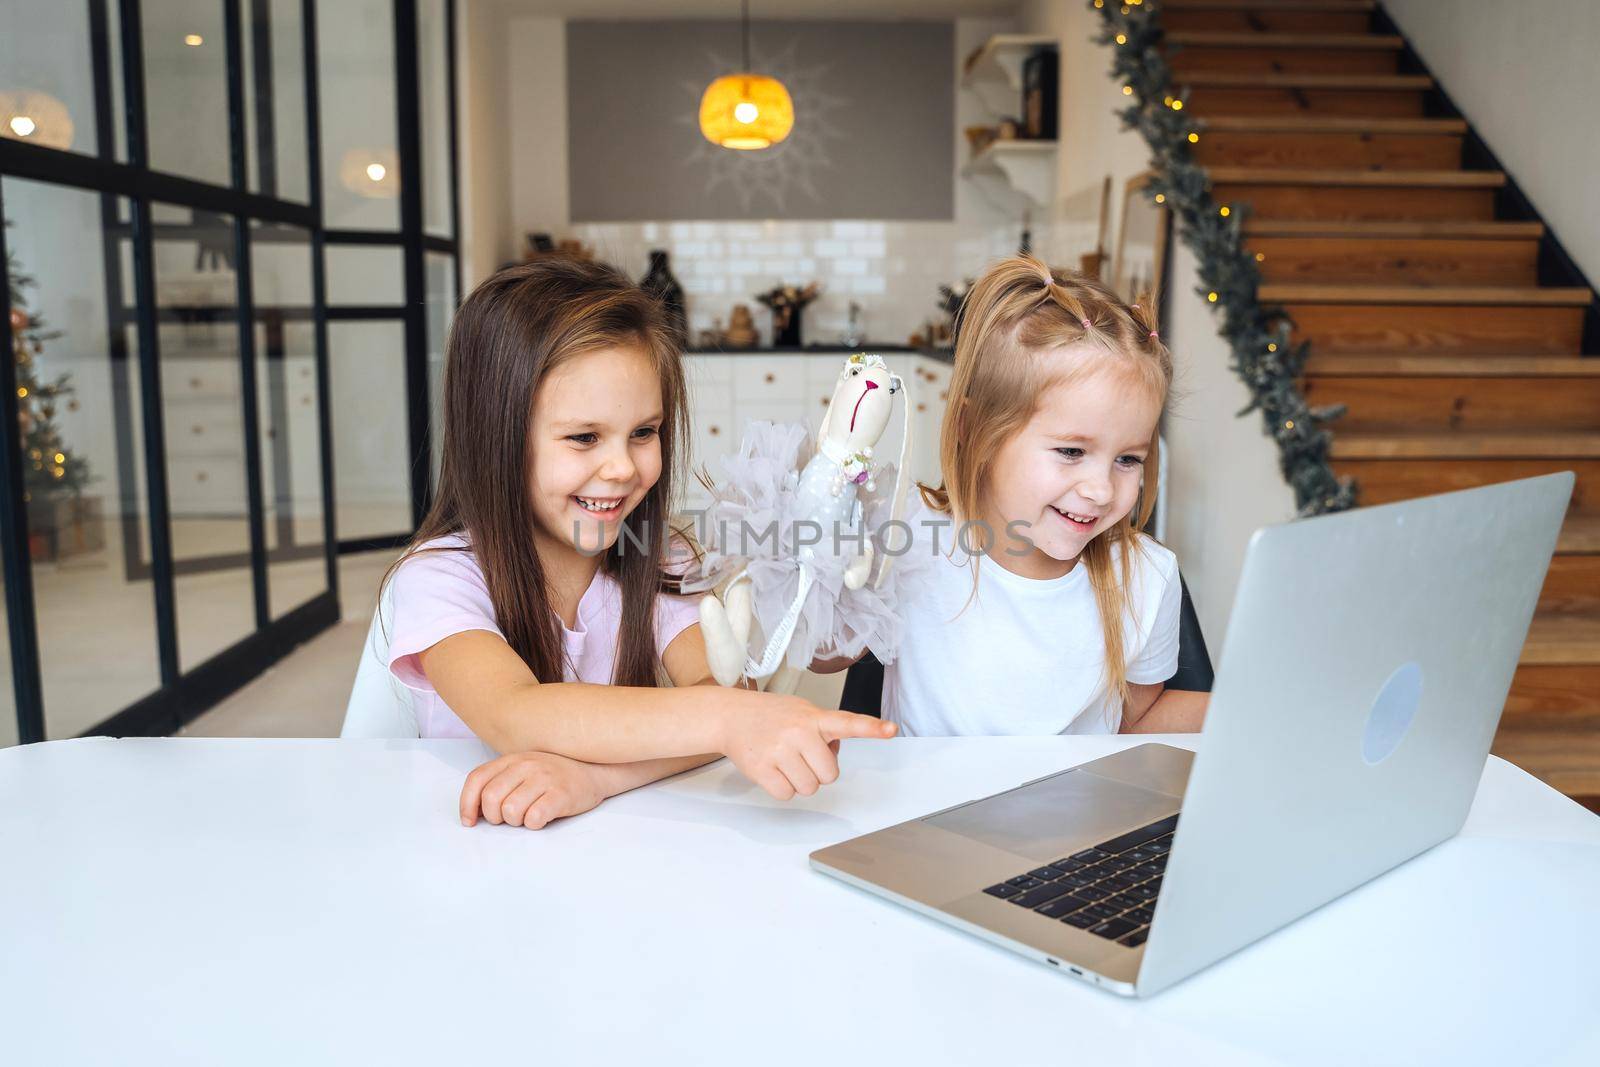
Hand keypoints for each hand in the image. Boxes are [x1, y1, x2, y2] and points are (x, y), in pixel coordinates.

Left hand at [460, 751, 607, 829]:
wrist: (596, 771)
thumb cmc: (555, 776)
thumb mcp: (524, 770)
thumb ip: (500, 783)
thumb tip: (473, 812)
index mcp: (512, 759)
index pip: (477, 780)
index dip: (467, 804)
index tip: (470, 821)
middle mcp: (526, 765)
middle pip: (491, 800)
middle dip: (495, 817)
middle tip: (509, 818)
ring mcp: (544, 778)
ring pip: (510, 812)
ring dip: (517, 822)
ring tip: (529, 815)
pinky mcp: (561, 794)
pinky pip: (534, 818)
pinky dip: (535, 824)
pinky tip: (543, 817)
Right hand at [716, 692, 896, 799]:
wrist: (731, 716)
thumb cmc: (771, 715)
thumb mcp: (802, 712)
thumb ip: (823, 729)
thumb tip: (832, 752)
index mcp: (814, 717)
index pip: (848, 722)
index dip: (872, 728)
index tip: (891, 730)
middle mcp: (799, 732)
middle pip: (829, 775)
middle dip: (818, 771)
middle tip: (801, 756)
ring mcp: (780, 751)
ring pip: (809, 788)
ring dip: (799, 780)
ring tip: (784, 760)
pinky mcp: (762, 769)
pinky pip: (786, 794)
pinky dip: (782, 787)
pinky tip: (773, 769)